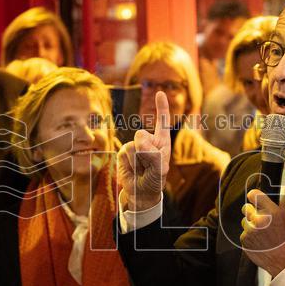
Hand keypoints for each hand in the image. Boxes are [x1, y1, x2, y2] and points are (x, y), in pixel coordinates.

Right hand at [118, 91, 170, 211]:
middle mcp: (148, 140)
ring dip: (138, 161)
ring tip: (141, 169)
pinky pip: (124, 153)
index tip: (159, 93)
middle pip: (142, 135)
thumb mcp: (159, 169)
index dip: (161, 107)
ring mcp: (134, 145)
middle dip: (145, 152)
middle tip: (148, 166)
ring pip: (133, 146)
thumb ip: (152, 153)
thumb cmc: (154, 180)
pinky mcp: (123, 153)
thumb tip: (138, 138)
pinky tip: (133, 170)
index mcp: (161, 141)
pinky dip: (129, 164)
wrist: (140, 193)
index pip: (162, 121)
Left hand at [241, 189, 284, 275]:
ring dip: (250, 225)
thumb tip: (265, 201)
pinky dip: (249, 237)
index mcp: (272, 212)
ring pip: (244, 222)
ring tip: (261, 233)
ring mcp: (250, 231)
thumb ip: (275, 208)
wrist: (284, 261)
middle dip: (251, 211)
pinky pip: (244, 234)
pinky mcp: (245, 240)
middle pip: (246, 208)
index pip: (254, 195)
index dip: (253, 196)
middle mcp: (259, 220)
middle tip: (257, 217)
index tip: (253, 198)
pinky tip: (259, 241)